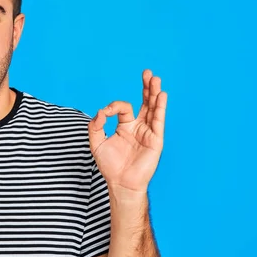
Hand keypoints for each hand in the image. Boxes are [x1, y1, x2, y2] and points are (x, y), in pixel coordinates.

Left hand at [88, 69, 166, 195]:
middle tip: (146, 73)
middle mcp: (138, 127)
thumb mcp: (96, 143)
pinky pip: (158, 121)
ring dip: (154, 93)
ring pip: (153, 108)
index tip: (104, 114)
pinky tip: (161, 95)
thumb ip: (95, 126)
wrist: (120, 183)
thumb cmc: (110, 166)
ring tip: (155, 79)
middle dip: (145, 88)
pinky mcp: (155, 140)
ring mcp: (148, 132)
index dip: (113, 107)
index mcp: (125, 126)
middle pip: (144, 103)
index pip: (123, 108)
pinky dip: (160, 108)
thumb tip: (100, 111)